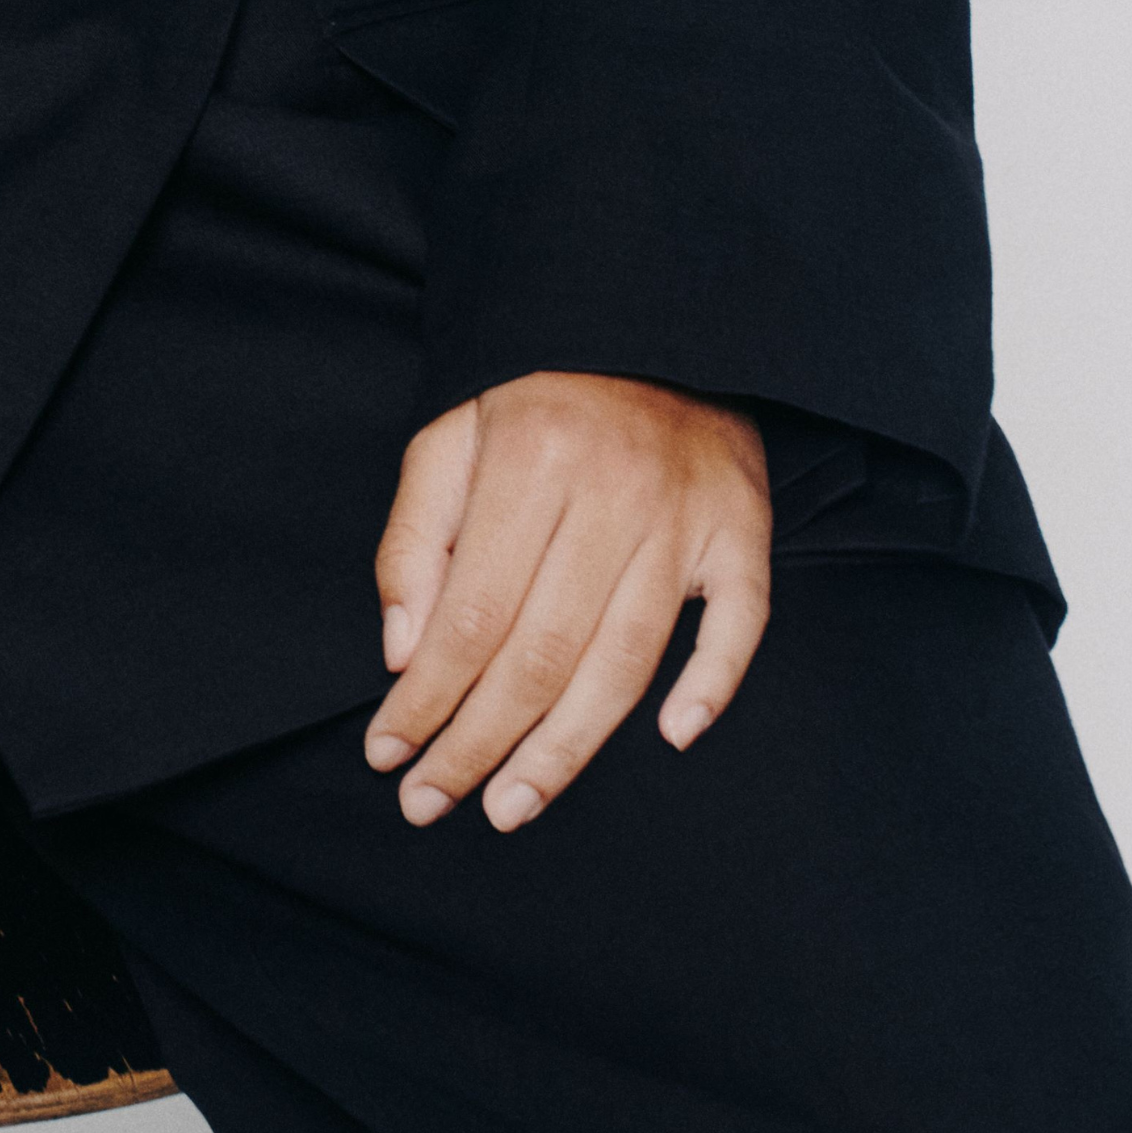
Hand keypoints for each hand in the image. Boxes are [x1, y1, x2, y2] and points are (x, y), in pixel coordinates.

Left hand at [366, 374, 772, 827]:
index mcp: (531, 461)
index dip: (426, 697)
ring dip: (567, 749)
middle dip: (479, 743)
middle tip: (432, 802)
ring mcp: (686, 516)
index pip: (471, 616)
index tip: (388, 753)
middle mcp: (613, 493)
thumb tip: (404, 656)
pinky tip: (673, 738)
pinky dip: (712, 685)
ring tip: (513, 805)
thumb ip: (414, 542)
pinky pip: (741, 624)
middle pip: (542, 654)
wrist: (651, 326)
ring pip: (626, 661)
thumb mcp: (449, 438)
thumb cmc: (536, 398)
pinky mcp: (743, 529)